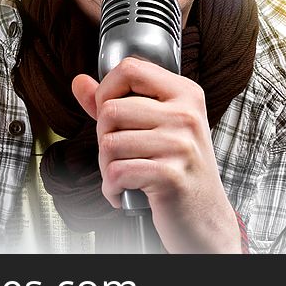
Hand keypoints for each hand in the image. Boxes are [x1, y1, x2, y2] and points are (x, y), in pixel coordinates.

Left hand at [72, 56, 241, 252]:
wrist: (206, 217)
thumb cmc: (179, 168)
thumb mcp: (156, 126)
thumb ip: (116, 102)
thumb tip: (79, 82)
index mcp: (185, 93)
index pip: (130, 68)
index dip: (106, 89)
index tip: (110, 113)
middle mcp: (186, 115)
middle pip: (110, 110)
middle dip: (103, 138)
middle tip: (120, 156)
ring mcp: (181, 145)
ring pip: (108, 143)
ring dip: (106, 167)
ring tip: (124, 175)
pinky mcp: (170, 176)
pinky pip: (116, 173)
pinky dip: (111, 188)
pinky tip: (124, 192)